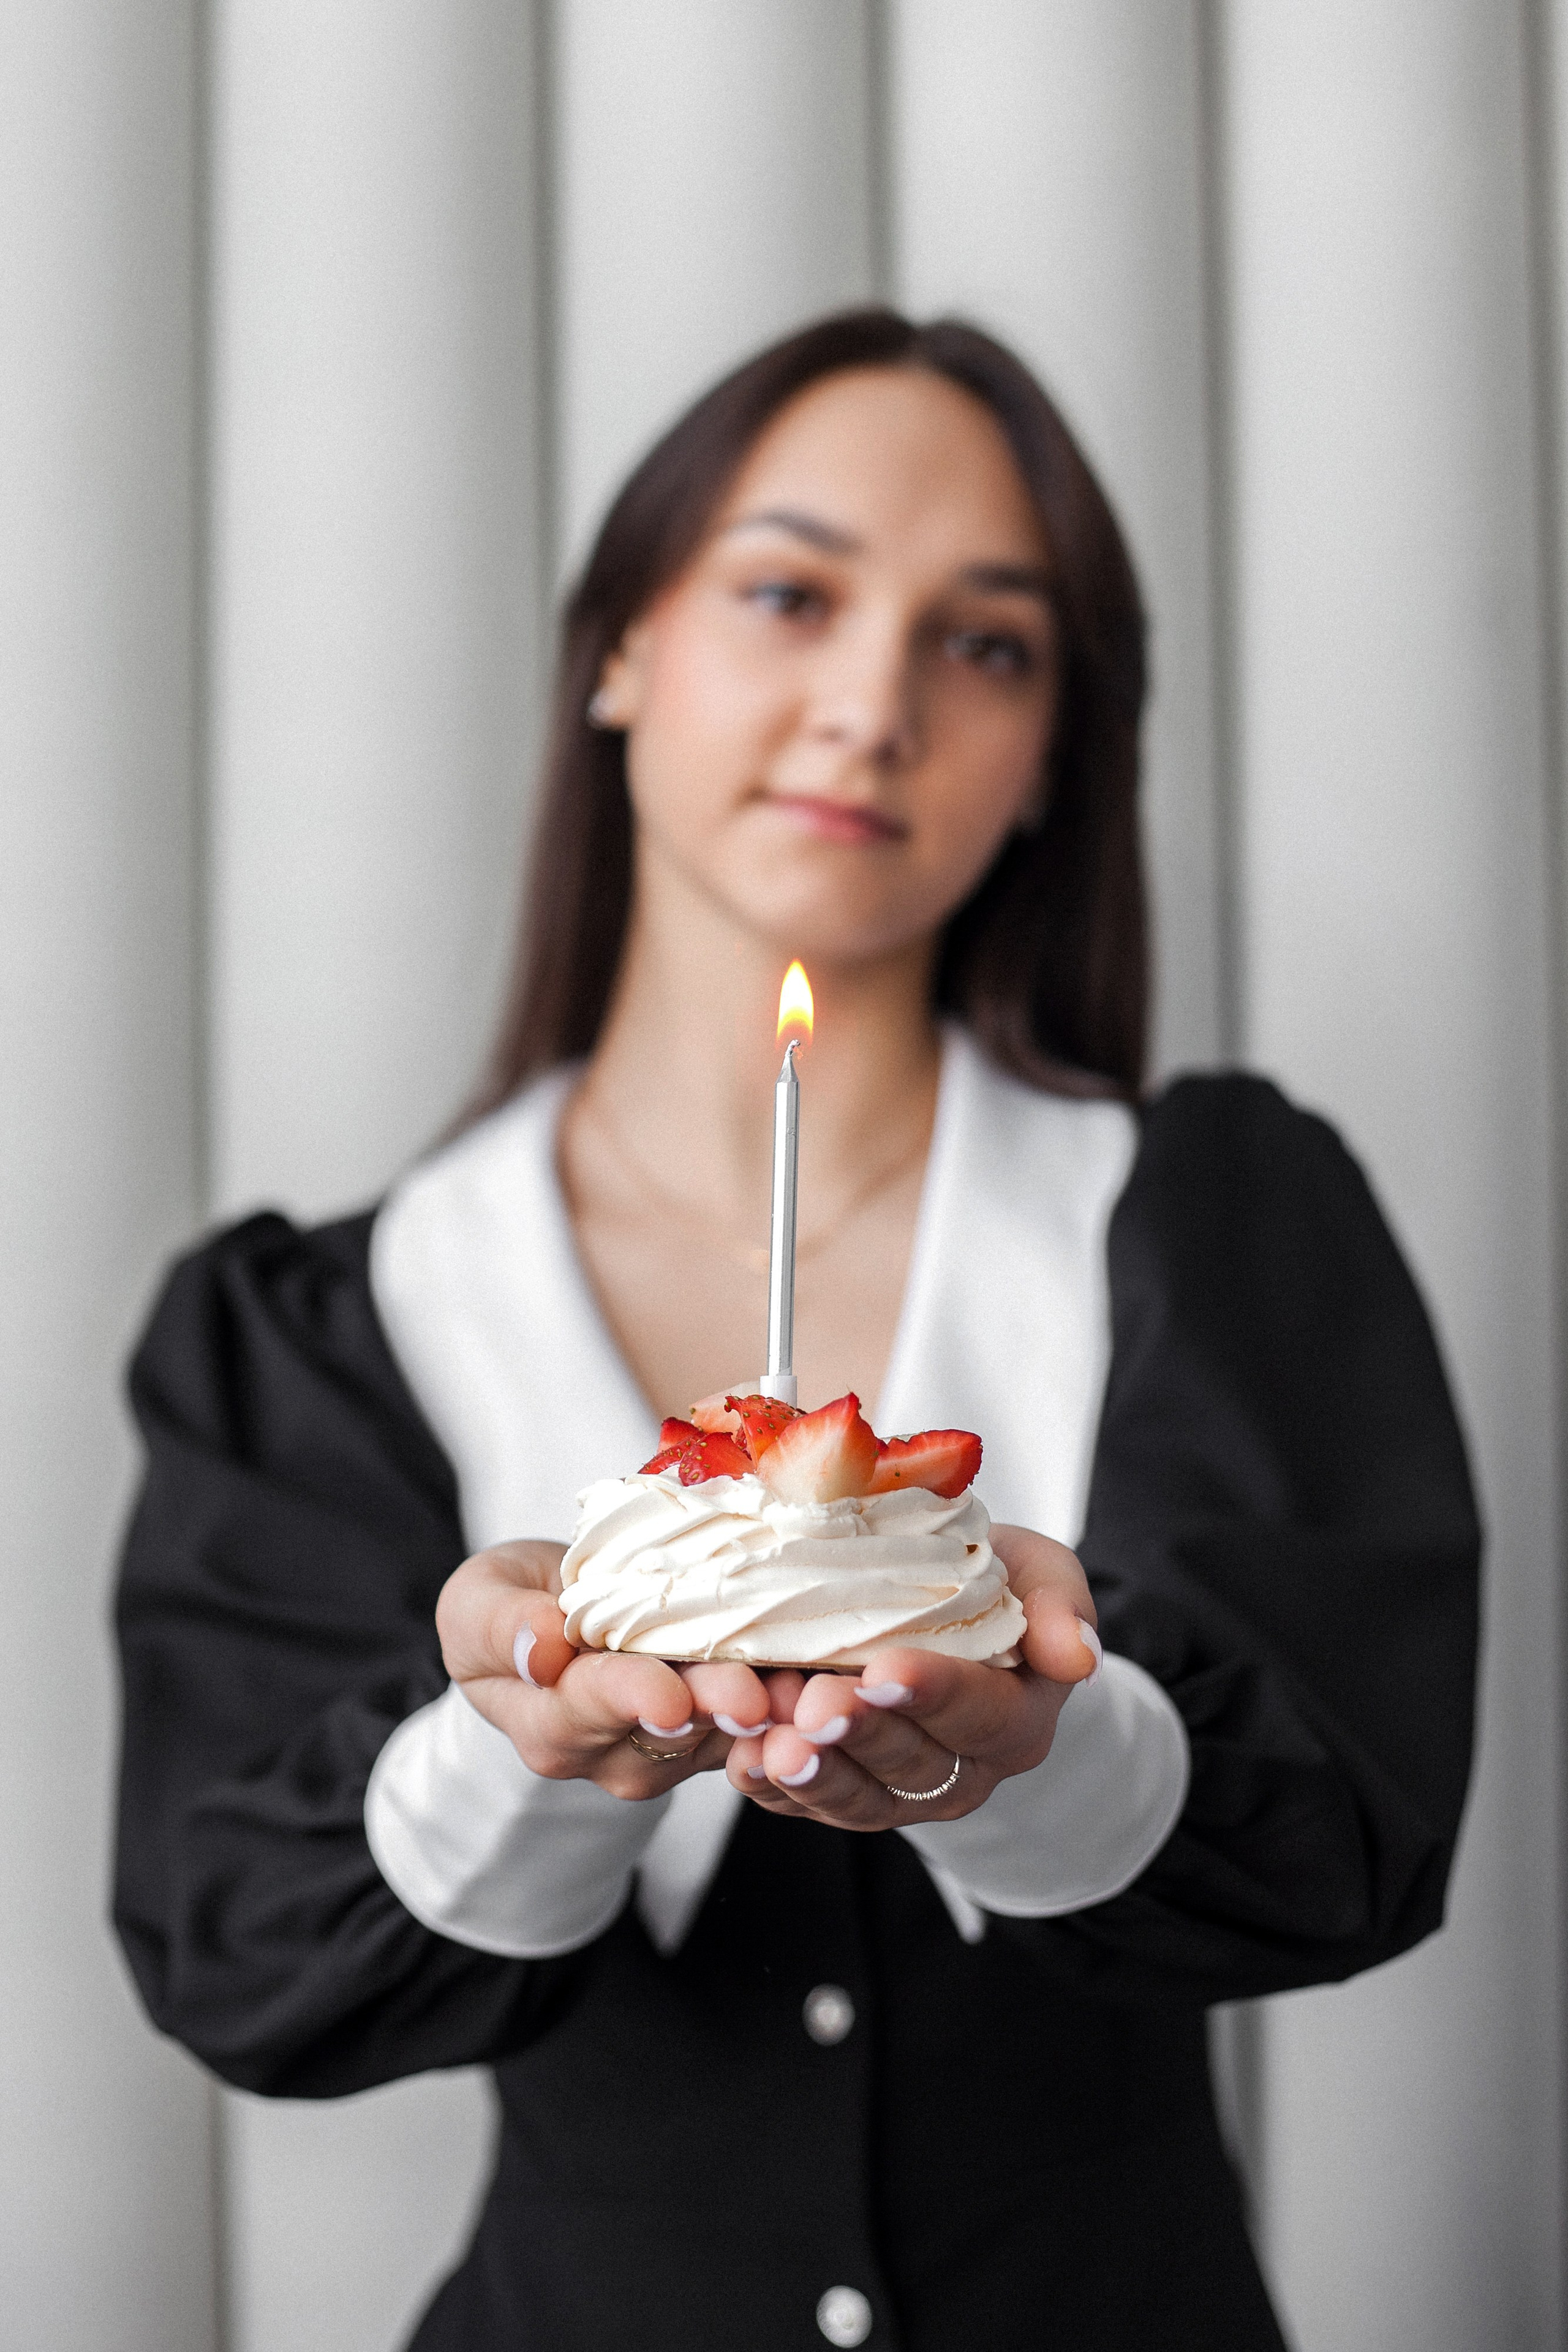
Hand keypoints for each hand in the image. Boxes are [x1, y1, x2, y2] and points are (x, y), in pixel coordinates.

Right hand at [436, 1540, 781, 1798]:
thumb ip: (498, 1625)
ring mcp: (673, 1746)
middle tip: (752, 1697)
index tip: (668, 1696)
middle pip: (668, 1734)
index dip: (630, 1699)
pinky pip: (759, 1721)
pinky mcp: (720, 1728)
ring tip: (802, 1690)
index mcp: (546, 1722)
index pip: (587, 1710)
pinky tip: (825, 1677)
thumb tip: (539, 1645)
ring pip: (723, 1732)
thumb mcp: (476, 1601)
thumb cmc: (508, 1607)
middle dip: (712, 1708)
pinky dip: (791, 1699)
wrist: (550, 1623)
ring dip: (768, 1712)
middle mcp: (611, 1750)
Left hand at [721, 1525, 1097, 1828]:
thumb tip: (1079, 1654)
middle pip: (912, 1764)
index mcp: (1016, 1718)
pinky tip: (742, 1761)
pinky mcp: (846, 1795)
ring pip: (859, 1800)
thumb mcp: (1040, 1573)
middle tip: (815, 1706)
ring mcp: (902, 1792)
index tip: (883, 1669)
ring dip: (813, 1776)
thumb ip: (1059, 1606)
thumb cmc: (993, 1582)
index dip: (932, 1693)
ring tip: (772, 1746)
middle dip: (860, 1736)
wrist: (943, 1605)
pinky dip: (773, 1790)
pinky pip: (809, 1806)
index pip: (979, 1713)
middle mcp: (963, 1770)